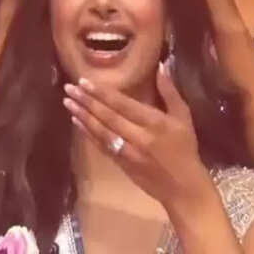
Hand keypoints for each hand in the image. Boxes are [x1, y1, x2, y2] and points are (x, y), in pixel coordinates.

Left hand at [62, 64, 213, 208]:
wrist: (183, 187)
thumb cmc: (185, 148)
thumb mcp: (183, 117)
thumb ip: (170, 91)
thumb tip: (161, 66)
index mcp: (154, 123)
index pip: (123, 104)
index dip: (102, 93)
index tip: (84, 81)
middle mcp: (138, 137)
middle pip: (107, 116)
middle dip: (86, 101)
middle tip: (69, 88)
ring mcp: (127, 152)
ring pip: (100, 131)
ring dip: (82, 116)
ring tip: (68, 102)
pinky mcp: (120, 164)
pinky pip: (101, 146)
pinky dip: (87, 133)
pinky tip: (76, 121)